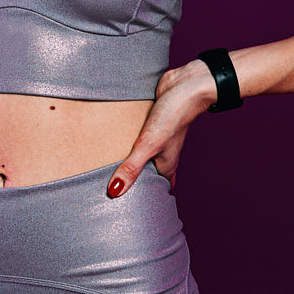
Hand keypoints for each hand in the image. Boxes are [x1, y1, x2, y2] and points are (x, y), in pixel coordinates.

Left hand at [106, 59, 216, 197]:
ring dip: (128, 157)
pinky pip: (137, 133)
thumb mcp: (149, 145)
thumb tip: (114, 192)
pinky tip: (115, 137)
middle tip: (112, 190)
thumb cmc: (174, 116)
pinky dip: (128, 137)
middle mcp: (162, 152)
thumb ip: (132, 167)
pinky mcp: (150, 120)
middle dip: (133, 180)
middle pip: (147, 171)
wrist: (186, 84)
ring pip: (141, 152)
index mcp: (165, 164)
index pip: (157, 189)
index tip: (129, 209)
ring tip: (107, 167)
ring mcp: (156, 136)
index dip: (146, 199)